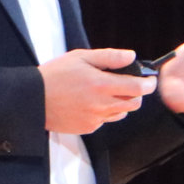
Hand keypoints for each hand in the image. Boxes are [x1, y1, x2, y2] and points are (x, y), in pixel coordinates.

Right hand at [39, 48, 156, 133]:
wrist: (33, 100)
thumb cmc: (55, 75)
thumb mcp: (80, 57)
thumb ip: (109, 57)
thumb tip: (131, 56)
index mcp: (100, 85)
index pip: (136, 88)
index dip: (148, 84)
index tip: (150, 80)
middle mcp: (100, 105)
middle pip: (134, 104)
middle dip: (137, 94)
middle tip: (131, 85)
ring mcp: (94, 119)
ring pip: (121, 113)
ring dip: (121, 103)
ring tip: (107, 92)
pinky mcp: (87, 128)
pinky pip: (105, 120)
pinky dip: (105, 112)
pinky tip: (91, 102)